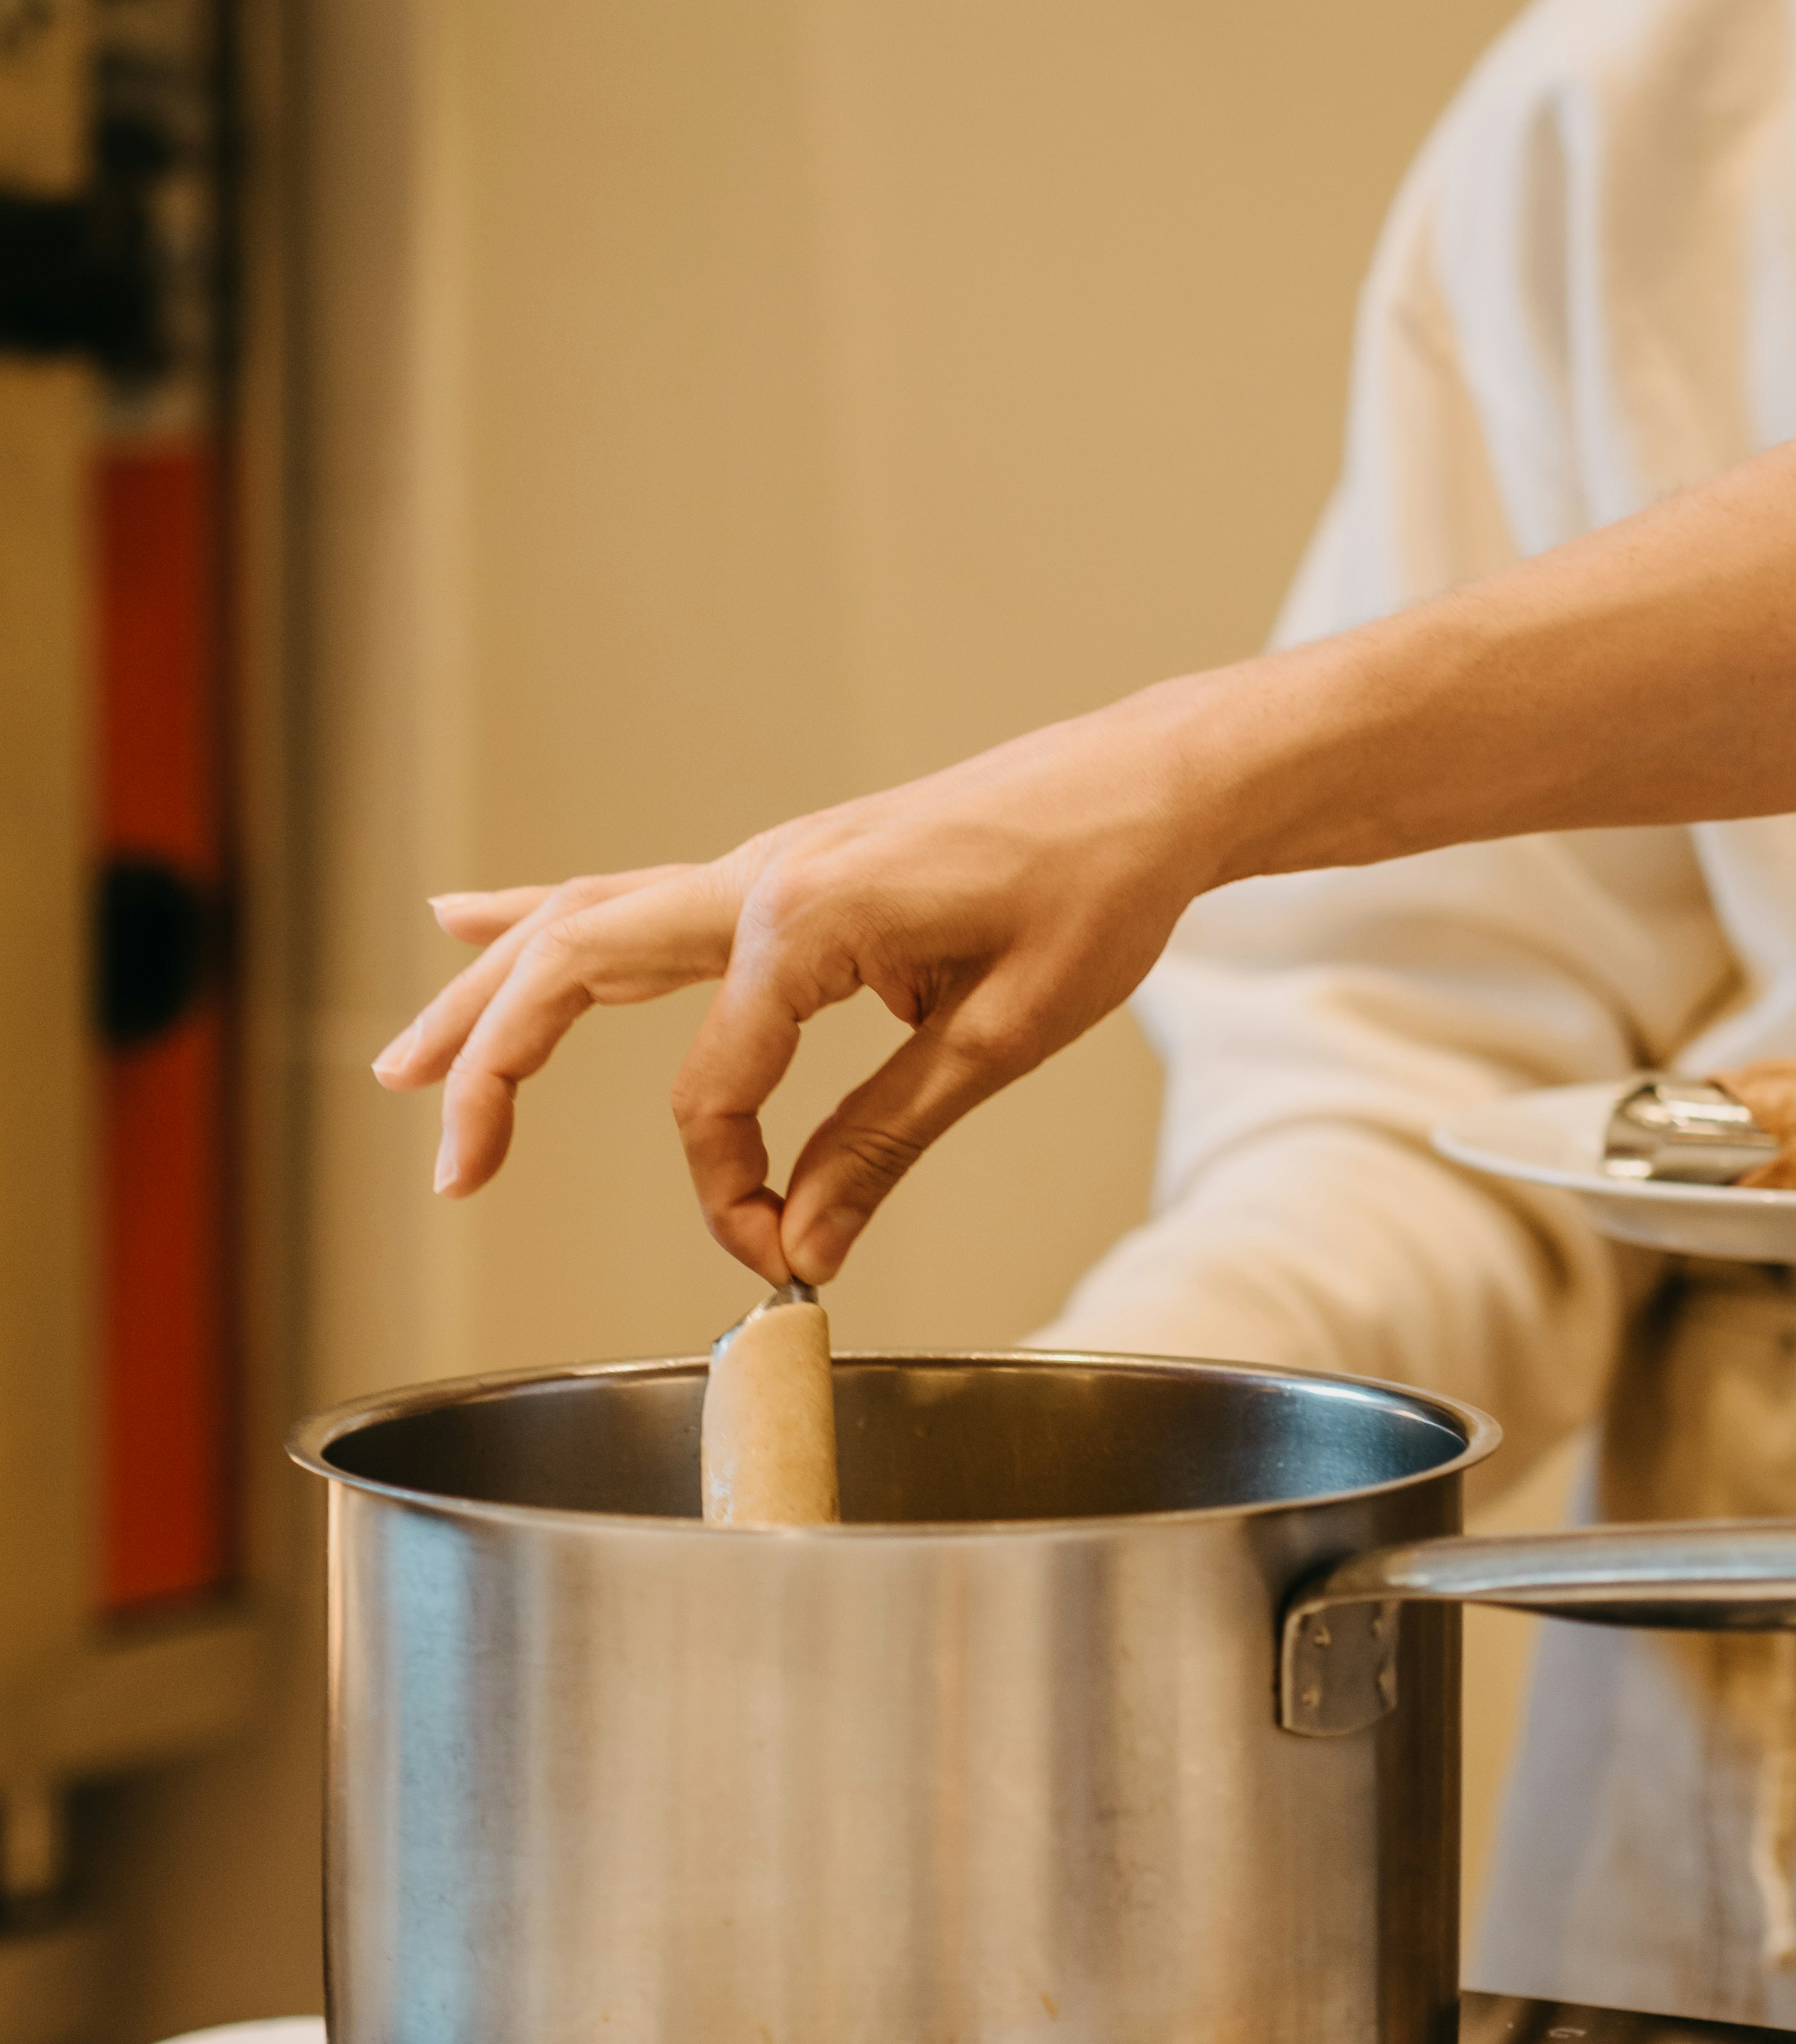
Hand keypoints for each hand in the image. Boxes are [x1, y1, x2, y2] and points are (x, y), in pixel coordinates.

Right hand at [370, 691, 1221, 1283]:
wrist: (1143, 789)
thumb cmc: (1095, 894)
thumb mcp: (1004, 1036)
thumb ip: (888, 1136)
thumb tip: (802, 1235)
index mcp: (809, 920)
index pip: (712, 1089)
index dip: (731, 1192)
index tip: (785, 1254)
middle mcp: (759, 879)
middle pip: (574, 972)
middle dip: (497, 1073)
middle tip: (451, 1172)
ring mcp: (759, 869)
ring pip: (579, 930)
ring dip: (488, 1000)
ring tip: (402, 1068)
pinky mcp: (777, 878)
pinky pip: (630, 901)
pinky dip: (543, 921)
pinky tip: (465, 925)